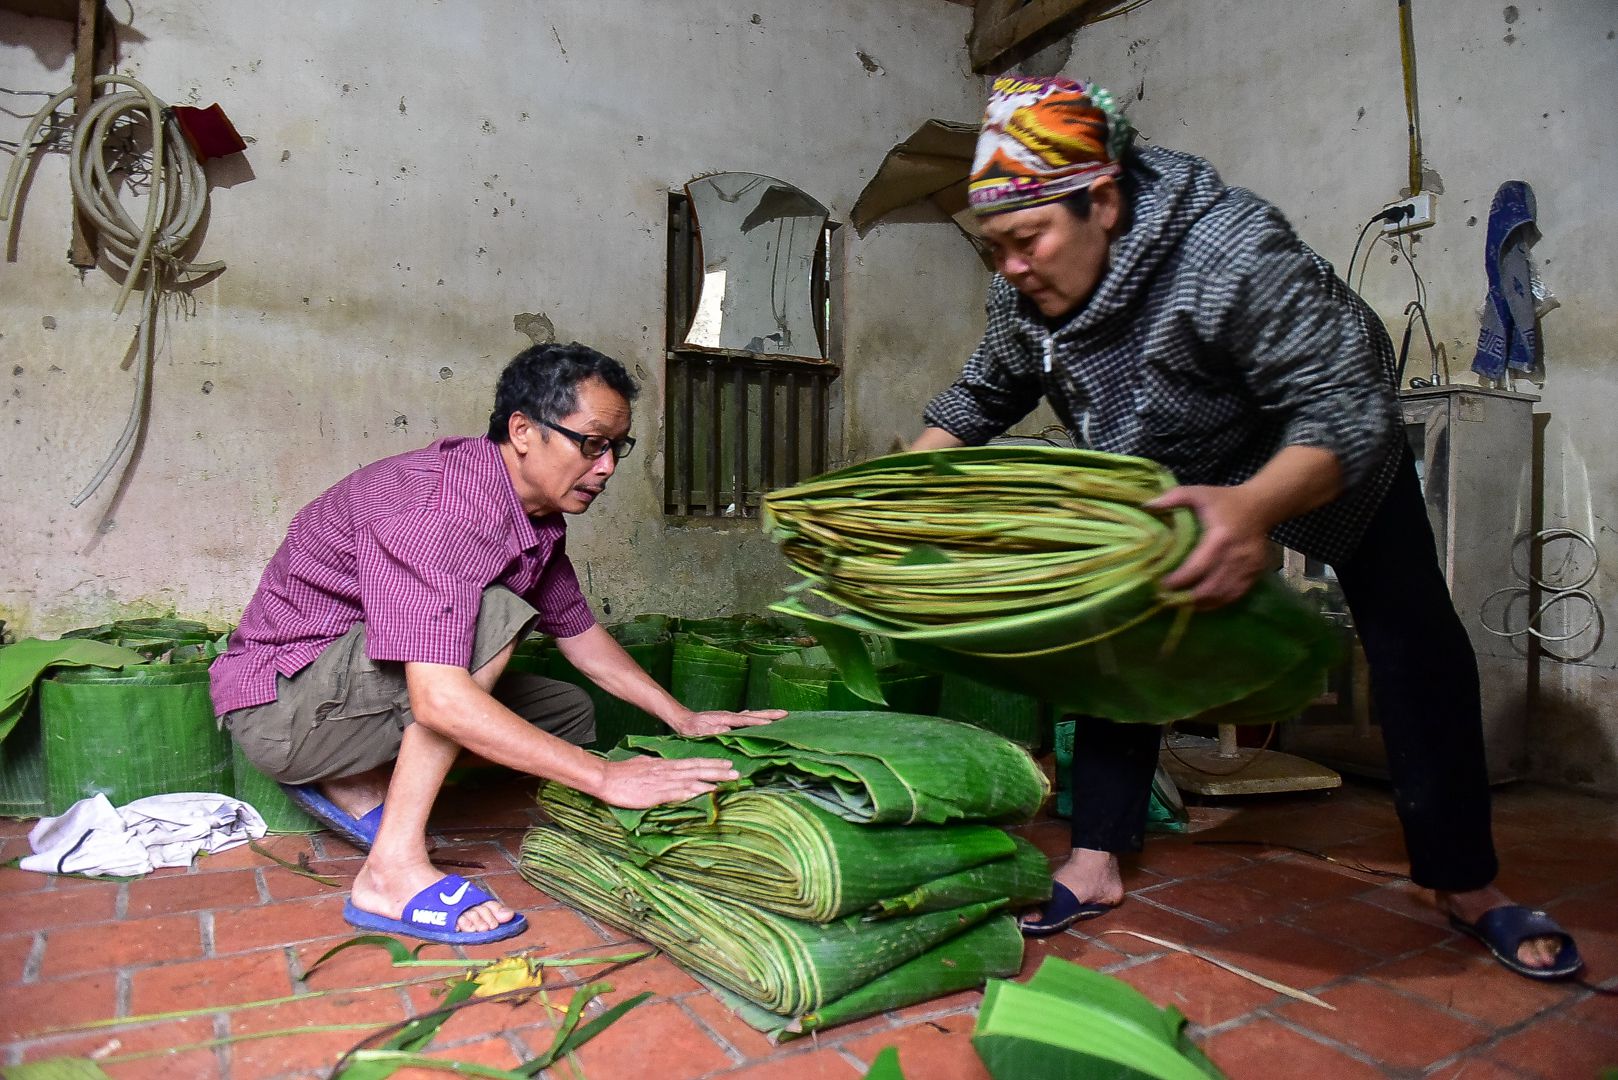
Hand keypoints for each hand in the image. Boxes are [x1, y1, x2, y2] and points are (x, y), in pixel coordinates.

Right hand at [592, 754, 739, 808]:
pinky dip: (693, 792)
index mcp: (665, 765)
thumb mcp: (644, 764)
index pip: (693, 762)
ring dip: (711, 781)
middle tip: (737, 772)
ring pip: (692, 779)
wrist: (605, 777)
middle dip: (718, 770)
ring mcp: (663, 782)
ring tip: (728, 782)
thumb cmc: (622, 773)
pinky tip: (704, 793)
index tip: (727, 763)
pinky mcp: (655, 794)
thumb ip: (658, 767)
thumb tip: (666, 766)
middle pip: (697, 769)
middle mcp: (668, 771)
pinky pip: (678, 793)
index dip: (711, 763)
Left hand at [666, 709, 785, 736]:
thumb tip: (726, 728)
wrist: (682, 719)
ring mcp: (729, 716)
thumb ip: (711, 730)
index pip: (746, 720)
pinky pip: (746, 718)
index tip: (775, 722)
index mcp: (725, 718)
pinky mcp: (727, 719)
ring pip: (752, 715)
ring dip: (766, 715)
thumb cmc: (689, 728)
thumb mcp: (697, 731)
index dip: (761, 721)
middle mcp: (730, 715)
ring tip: (780, 715)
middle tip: (787, 713)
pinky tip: (759, 719)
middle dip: (770, 714)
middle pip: (754, 714)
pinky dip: (756, 717)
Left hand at [1148, 484, 1272, 609]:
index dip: (1179, 580)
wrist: (1261, 506)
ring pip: (1222, 595)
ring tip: (1180, 602)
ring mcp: (1248, 567)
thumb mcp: (1200, 493)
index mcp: (1221, 537)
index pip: (1197, 567)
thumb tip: (1147, 506)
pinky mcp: (1255, 573)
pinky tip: (1200, 603)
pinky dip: (1216, 602)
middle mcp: (1237, 555)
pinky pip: (1234, 595)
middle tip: (1167, 598)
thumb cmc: (1225, 500)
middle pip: (1210, 587)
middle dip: (1186, 597)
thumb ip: (1174, 497)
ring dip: (1200, 603)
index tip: (1161, 584)